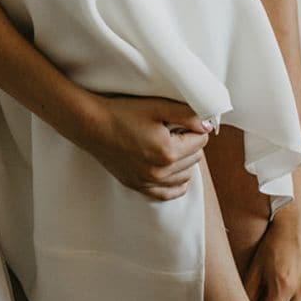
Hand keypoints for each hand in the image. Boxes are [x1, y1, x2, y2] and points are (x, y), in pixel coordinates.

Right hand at [79, 94, 212, 201]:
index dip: (195, 127)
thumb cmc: (123, 113)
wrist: (92, 125)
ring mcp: (149, 182)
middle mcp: (160, 172)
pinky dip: (175, 182)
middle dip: (190, 142)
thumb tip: (208, 123)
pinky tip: (172, 170)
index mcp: (168, 152)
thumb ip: (187, 115)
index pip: (201, 141)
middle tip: (174, 130)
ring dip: (183, 161)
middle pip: (195, 158)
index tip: (182, 120)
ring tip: (168, 145)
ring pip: (185, 175)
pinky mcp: (138, 186)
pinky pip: (168, 193)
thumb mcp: (157, 107)